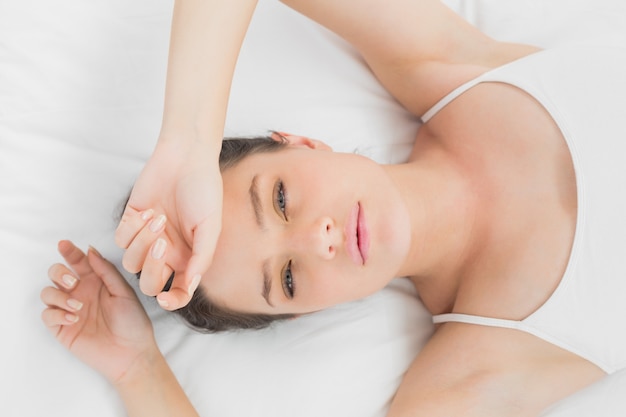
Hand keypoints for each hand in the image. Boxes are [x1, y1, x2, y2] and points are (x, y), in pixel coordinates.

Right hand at [41, 240, 155, 384]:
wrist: (132, 353)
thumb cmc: (133, 322)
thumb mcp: (124, 292)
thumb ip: (106, 271)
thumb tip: (90, 250)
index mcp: (96, 282)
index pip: (78, 262)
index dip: (69, 252)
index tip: (64, 244)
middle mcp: (80, 293)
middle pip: (56, 274)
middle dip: (59, 273)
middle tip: (73, 282)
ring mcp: (69, 310)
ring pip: (47, 292)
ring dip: (58, 295)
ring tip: (78, 306)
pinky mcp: (62, 328)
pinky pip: (47, 315)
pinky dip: (56, 313)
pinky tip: (73, 318)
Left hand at [115, 138, 222, 309]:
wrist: (185, 158)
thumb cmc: (204, 191)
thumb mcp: (210, 227)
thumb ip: (202, 258)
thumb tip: (191, 285)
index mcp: (188, 257)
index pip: (179, 291)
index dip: (173, 301)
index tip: (167, 299)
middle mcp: (167, 253)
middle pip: (149, 284)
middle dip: (153, 269)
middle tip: (163, 242)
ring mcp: (147, 239)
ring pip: (131, 263)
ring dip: (142, 243)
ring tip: (158, 217)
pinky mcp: (130, 222)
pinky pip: (120, 240)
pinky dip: (131, 229)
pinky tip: (147, 211)